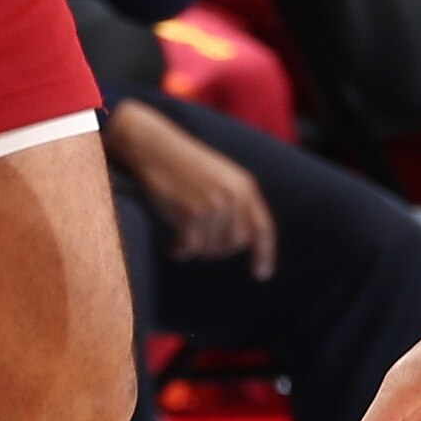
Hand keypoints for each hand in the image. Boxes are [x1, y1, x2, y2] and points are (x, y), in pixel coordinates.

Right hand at [112, 100, 275, 275]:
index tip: (261, 274)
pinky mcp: (191, 212)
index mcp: (245, 187)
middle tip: (197, 243)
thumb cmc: (184, 165)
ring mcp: (213, 205)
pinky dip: (181, 252)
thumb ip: (236, 202)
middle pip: (235, 244)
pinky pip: (191, 248)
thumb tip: (242, 241)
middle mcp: (234, 196)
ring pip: (212, 248)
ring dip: (196, 249)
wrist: (155, 147)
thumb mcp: (220, 177)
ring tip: (182, 239)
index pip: (262, 228)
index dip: (264, 253)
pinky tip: (173, 247)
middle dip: (216, 250)